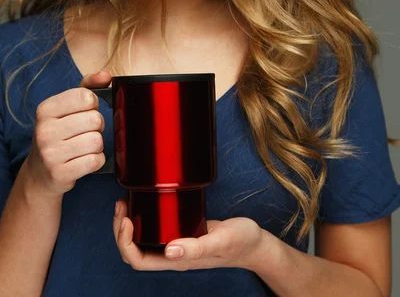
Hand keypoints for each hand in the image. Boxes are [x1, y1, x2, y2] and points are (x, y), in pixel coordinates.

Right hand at [25, 70, 111, 195]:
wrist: (40, 173)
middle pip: (95, 120)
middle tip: (85, 131)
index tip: (84, 111)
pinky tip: (83, 160)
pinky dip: (96, 160)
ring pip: (97, 141)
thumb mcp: (66, 107)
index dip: (92, 104)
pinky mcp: (61, 173)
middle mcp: (45, 130)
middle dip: (97, 126)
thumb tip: (106, 76)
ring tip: (83, 146)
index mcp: (46, 109)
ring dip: (97, 145)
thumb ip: (88, 87)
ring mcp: (51, 153)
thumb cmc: (59, 133)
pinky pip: (95, 161)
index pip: (86, 97)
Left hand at [113, 199, 262, 270]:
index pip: (139, 261)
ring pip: (141, 241)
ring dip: (127, 225)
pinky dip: (142, 218)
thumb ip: (196, 247)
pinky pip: (153, 231)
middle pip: (134, 251)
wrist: (255, 243)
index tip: (128, 218)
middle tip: (122, 205)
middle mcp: (173, 254)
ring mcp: (176, 244)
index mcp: (178, 260)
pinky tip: (144, 202)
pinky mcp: (182, 232)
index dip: (125, 242)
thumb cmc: (241, 242)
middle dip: (120, 230)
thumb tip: (169, 251)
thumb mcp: (221, 241)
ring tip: (126, 202)